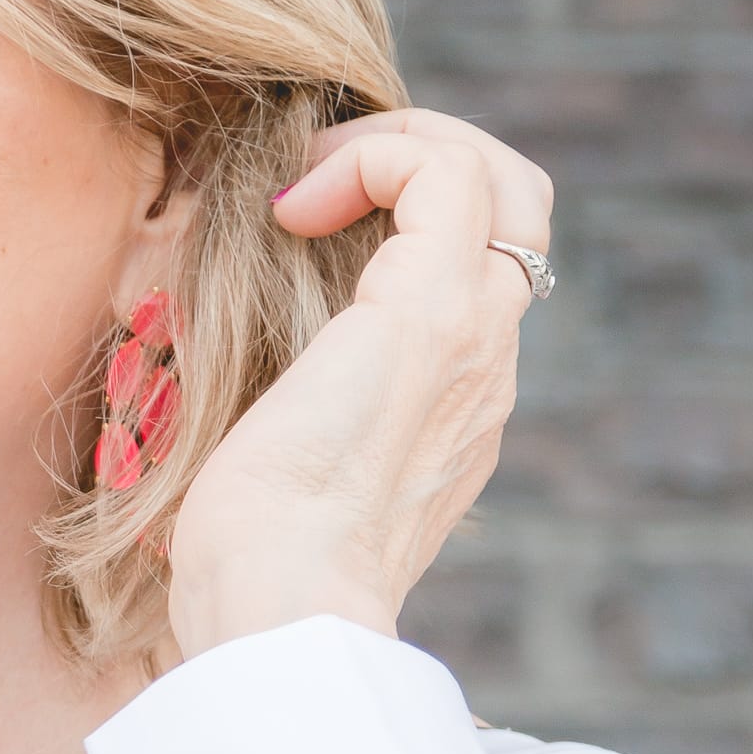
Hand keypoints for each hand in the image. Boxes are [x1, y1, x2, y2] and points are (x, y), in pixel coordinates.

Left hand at [162, 105, 552, 664]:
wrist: (281, 606)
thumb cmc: (253, 565)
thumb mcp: (280, 471)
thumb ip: (289, 415)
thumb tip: (233, 382)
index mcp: (458, 407)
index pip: (484, 271)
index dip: (410, 215)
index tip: (302, 230)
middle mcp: (488, 366)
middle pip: (519, 210)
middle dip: (426, 160)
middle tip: (322, 182)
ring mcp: (474, 336)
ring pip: (499, 179)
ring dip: (397, 147)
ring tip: (309, 182)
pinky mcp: (432, 311)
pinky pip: (442, 174)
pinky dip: (371, 158)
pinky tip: (294, 208)